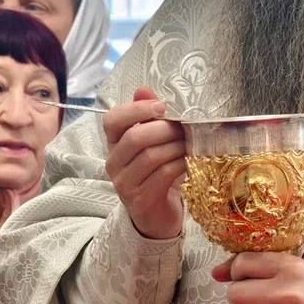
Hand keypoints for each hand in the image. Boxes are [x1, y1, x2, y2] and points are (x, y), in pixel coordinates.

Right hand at [103, 87, 185, 239]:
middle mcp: (114, 163)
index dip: (136, 109)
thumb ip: (147, 115)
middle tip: (185, 128)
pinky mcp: (141, 200)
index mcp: (114, 144)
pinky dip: (180, 164)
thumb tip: (143, 89)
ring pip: (151, 156)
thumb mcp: (152, 141)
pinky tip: (189, 162)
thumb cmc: (156, 171)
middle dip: (165, 129)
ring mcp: (125, 184)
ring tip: (191, 144)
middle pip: (136, 137)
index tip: (162, 107)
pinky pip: (163, 175)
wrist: (157, 214)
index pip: (112, 121)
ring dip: (176, 147)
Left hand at [212, 252, 303, 303]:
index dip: (237, 272)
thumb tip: (216, 273)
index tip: (244, 278)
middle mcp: (287, 292)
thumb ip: (255, 266)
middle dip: (241, 297)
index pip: (243, 263)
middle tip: (258, 300)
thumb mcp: (293, 269)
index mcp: (290, 267)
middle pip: (235, 294)